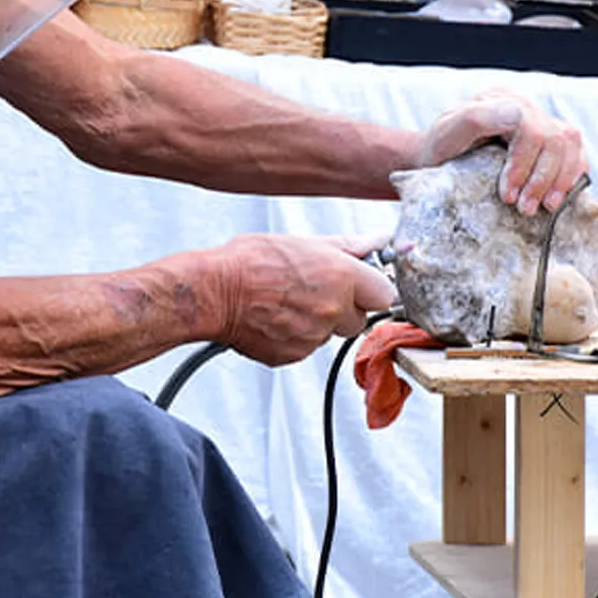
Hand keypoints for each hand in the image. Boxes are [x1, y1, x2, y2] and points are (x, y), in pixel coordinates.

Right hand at [213, 233, 395, 366]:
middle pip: (358, 318)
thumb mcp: (301, 242)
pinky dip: (294, 335)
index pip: (383, 293)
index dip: (369, 287)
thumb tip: (375, 242)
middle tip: (314, 290)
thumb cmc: (250, 262)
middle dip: (343, 307)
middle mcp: (333, 310)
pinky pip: (305, 346)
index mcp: (341, 276)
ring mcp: (314, 337)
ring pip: (329, 333)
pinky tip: (275, 316)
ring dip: (316, 321)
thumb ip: (345, 247)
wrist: (214, 292)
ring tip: (286, 300)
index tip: (359, 283)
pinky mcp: (293, 355)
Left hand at [418, 89, 587, 215]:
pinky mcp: (550, 143)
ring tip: (544, 208)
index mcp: (501, 100)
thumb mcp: (447, 132)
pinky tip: (557, 197)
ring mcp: (540, 122)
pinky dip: (571, 177)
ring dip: (561, 181)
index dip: (523, 162)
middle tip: (524, 209)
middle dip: (543, 178)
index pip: (528, 124)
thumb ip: (476, 118)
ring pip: (570, 144)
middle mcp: (524, 107)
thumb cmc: (439, 148)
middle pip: (555, 137)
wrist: (437, 160)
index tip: (508, 195)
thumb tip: (517, 116)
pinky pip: (576, 154)